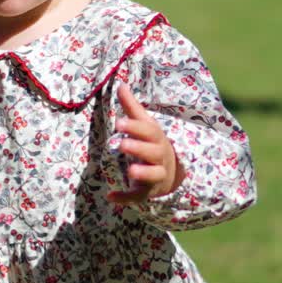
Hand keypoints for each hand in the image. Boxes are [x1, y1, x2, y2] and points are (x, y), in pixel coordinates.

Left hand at [107, 82, 183, 204]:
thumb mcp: (145, 124)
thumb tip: (120, 84)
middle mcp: (159, 157)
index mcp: (157, 138)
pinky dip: (125, 198)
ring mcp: (155, 175)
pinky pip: (138, 197)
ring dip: (142, 172)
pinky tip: (111, 197)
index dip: (134, 127)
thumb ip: (131, 107)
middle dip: (138, 147)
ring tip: (130, 170)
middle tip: (121, 144)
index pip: (148, 131)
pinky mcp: (146, 192)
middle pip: (152, 152)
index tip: (118, 123)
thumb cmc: (152, 143)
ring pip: (152, 175)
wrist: (171, 172)